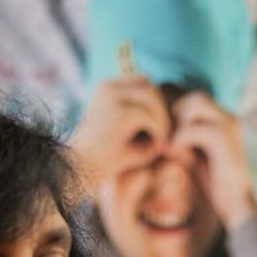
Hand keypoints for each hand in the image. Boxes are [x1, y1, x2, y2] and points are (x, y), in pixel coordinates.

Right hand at [70, 76, 171, 193]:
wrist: (78, 173)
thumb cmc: (105, 162)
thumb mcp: (132, 137)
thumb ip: (151, 123)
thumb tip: (178, 119)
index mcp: (107, 88)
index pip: (143, 84)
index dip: (156, 105)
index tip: (160, 130)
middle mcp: (107, 86)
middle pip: (150, 86)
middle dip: (162, 111)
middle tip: (166, 139)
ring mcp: (111, 95)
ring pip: (153, 96)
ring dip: (162, 120)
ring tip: (161, 144)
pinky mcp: (119, 110)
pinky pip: (149, 115)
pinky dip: (158, 131)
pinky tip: (155, 149)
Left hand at [169, 90, 256, 229]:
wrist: (239, 208)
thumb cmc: (217, 188)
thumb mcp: (198, 156)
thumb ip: (187, 138)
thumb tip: (164, 127)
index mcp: (226, 121)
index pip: (195, 100)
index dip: (177, 114)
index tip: (168, 139)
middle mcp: (230, 118)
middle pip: (194, 97)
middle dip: (175, 115)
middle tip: (168, 142)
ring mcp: (230, 126)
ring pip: (194, 104)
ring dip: (177, 124)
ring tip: (173, 148)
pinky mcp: (224, 139)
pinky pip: (192, 128)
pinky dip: (179, 140)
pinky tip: (178, 157)